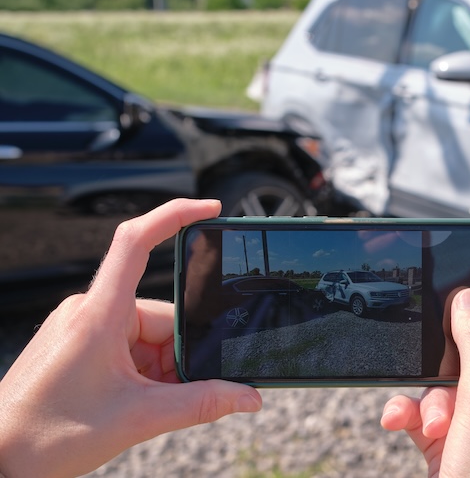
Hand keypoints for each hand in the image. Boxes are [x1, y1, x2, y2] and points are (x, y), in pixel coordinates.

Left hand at [0, 199, 261, 477]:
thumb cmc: (45, 436)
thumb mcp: (138, 419)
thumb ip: (202, 404)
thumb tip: (248, 397)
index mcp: (100, 314)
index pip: (136, 242)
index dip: (175, 215)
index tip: (210, 209)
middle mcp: (90, 312)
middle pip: (162, 316)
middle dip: (178, 355)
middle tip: (171, 394)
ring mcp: (83, 329)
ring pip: (148, 336)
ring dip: (160, 370)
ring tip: (143, 408)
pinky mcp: (79, 346)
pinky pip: (129, 348)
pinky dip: (144, 374)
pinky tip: (135, 403)